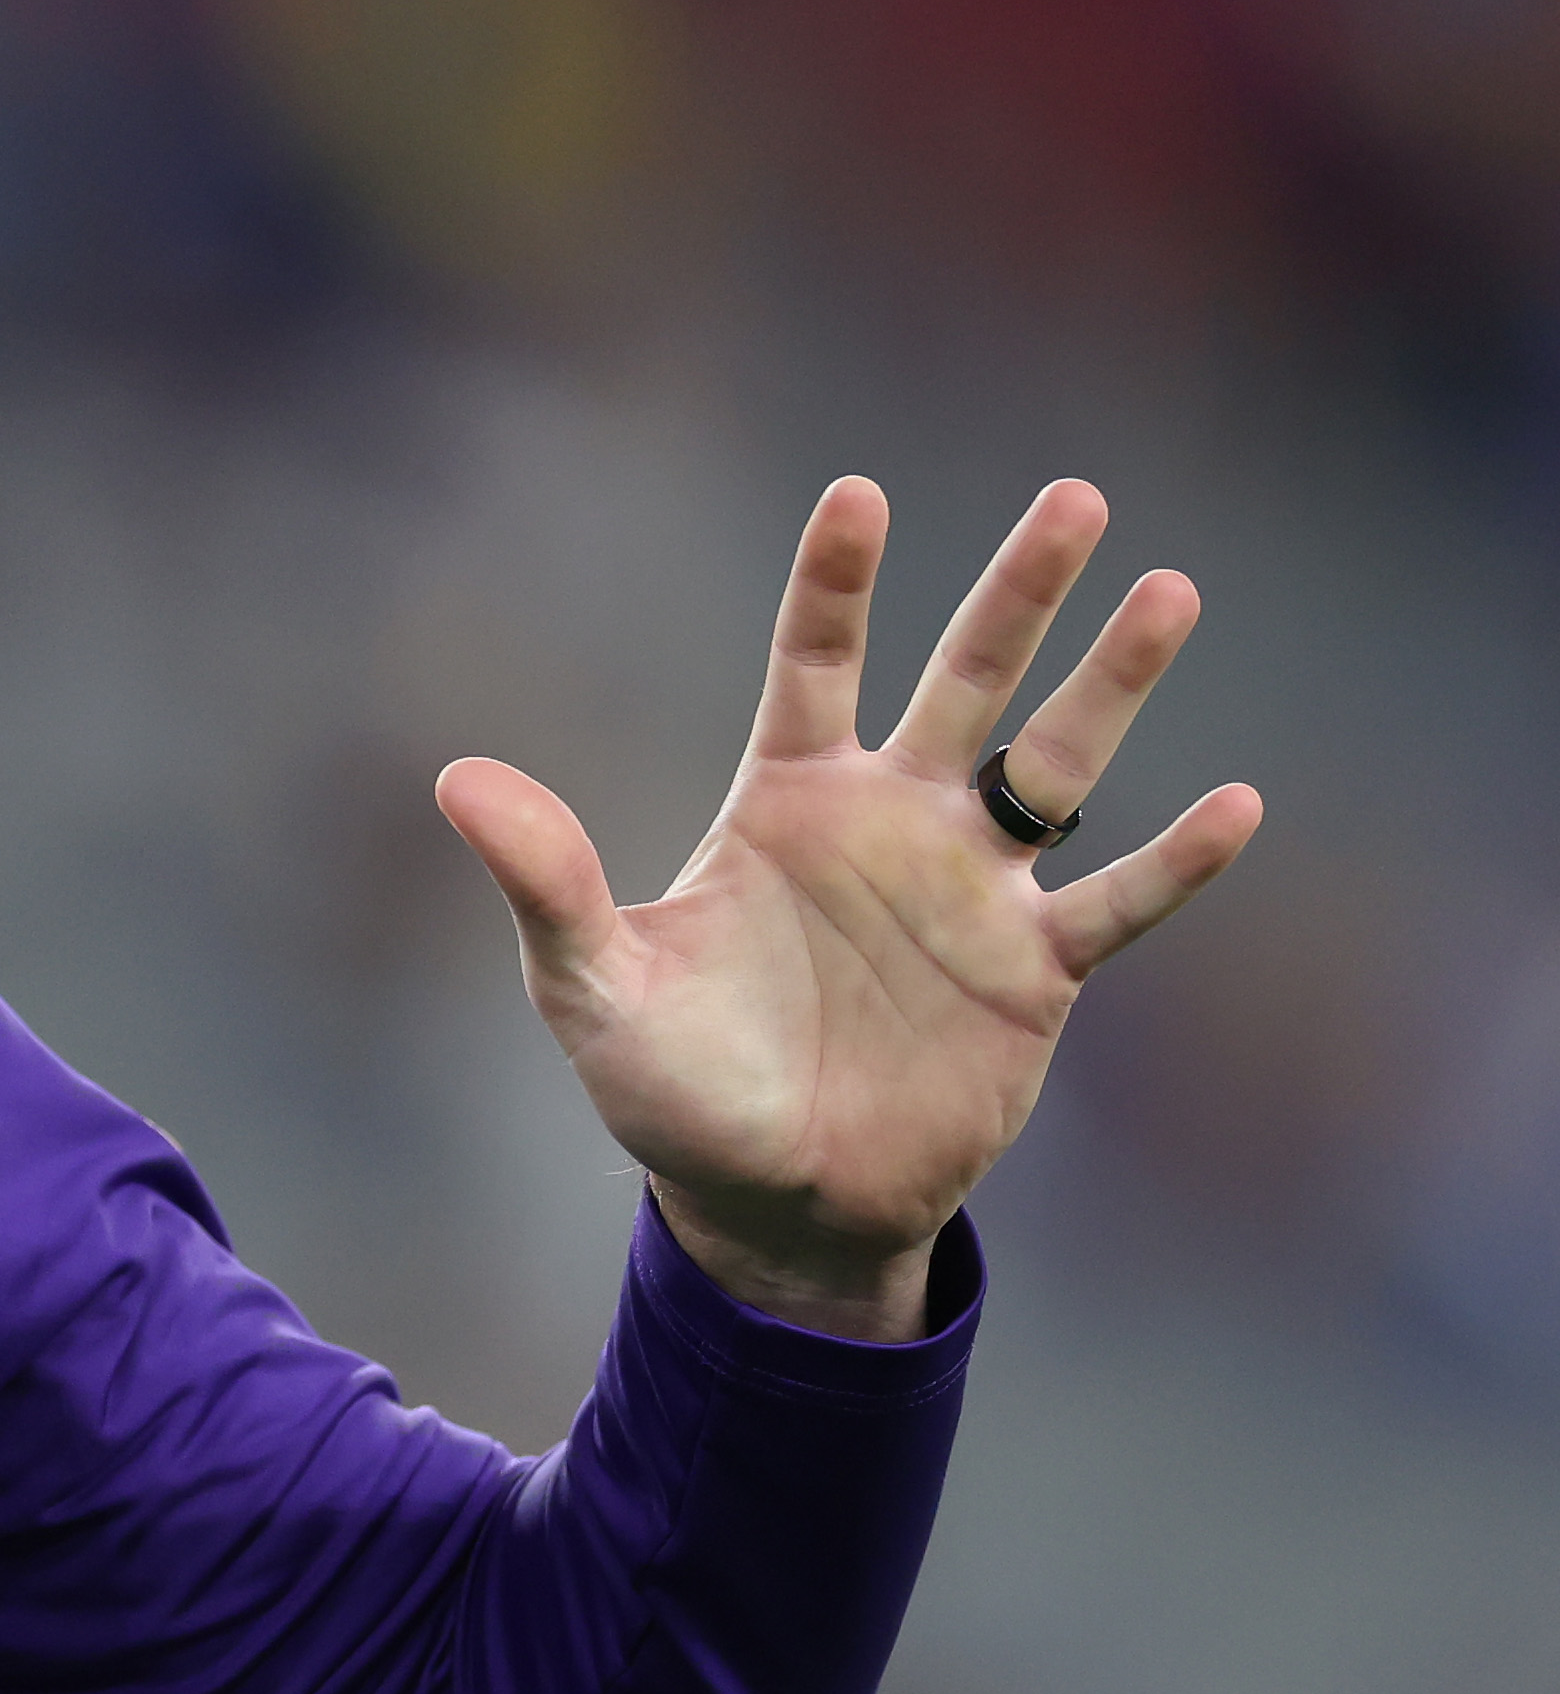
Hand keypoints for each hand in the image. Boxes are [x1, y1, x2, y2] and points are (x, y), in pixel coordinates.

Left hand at [435, 478, 1263, 1339]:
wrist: (768, 1200)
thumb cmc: (671, 1085)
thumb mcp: (591, 984)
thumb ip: (547, 880)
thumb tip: (457, 779)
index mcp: (786, 803)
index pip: (814, 666)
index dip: (835, 585)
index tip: (856, 494)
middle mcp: (893, 822)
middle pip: (967, 681)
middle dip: (1018, 593)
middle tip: (1075, 498)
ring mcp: (972, 890)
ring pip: (1060, 762)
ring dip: (1114, 684)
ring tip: (1171, 590)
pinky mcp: (1032, 972)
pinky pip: (1114, 902)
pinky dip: (1173, 862)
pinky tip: (1236, 805)